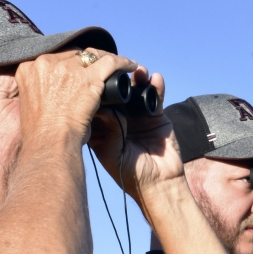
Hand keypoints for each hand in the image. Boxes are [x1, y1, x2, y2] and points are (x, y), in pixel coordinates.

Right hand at [16, 47, 136, 143]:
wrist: (50, 143)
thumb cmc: (43, 134)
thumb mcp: (33, 105)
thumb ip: (41, 92)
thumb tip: (56, 92)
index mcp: (28, 69)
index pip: (55, 57)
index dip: (69, 62)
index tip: (78, 68)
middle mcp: (46, 63)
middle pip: (73, 54)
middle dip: (87, 60)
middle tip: (99, 67)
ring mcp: (68, 69)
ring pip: (93, 56)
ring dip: (105, 59)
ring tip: (116, 64)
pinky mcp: (89, 78)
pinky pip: (111, 63)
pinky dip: (123, 62)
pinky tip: (131, 65)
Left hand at [90, 66, 181, 212]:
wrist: (159, 184)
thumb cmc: (132, 175)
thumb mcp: (112, 153)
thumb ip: (108, 130)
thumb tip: (102, 106)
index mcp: (102, 129)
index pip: (96, 104)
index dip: (94, 89)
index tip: (93, 75)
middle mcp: (119, 120)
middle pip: (116, 93)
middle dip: (117, 79)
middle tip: (116, 68)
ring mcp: (137, 117)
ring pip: (135, 92)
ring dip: (137, 79)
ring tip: (138, 70)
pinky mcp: (156, 117)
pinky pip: (154, 97)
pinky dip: (155, 86)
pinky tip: (155, 78)